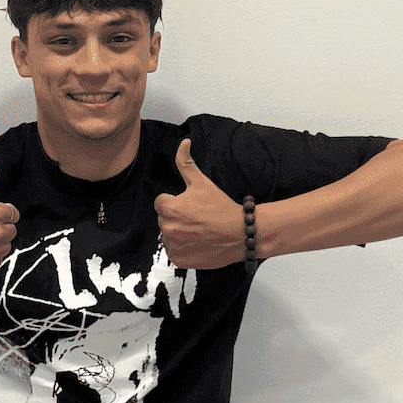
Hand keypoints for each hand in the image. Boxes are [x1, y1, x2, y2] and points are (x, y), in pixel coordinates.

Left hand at [153, 138, 246, 268]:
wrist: (240, 234)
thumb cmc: (221, 207)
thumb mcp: (202, 182)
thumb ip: (186, 162)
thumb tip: (183, 142)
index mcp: (168, 208)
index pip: (161, 202)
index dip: (177, 201)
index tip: (192, 205)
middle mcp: (167, 228)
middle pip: (165, 219)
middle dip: (177, 217)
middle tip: (198, 217)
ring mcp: (173, 246)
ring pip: (169, 236)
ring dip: (180, 233)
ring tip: (200, 230)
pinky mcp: (179, 260)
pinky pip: (175, 252)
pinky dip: (184, 249)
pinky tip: (199, 242)